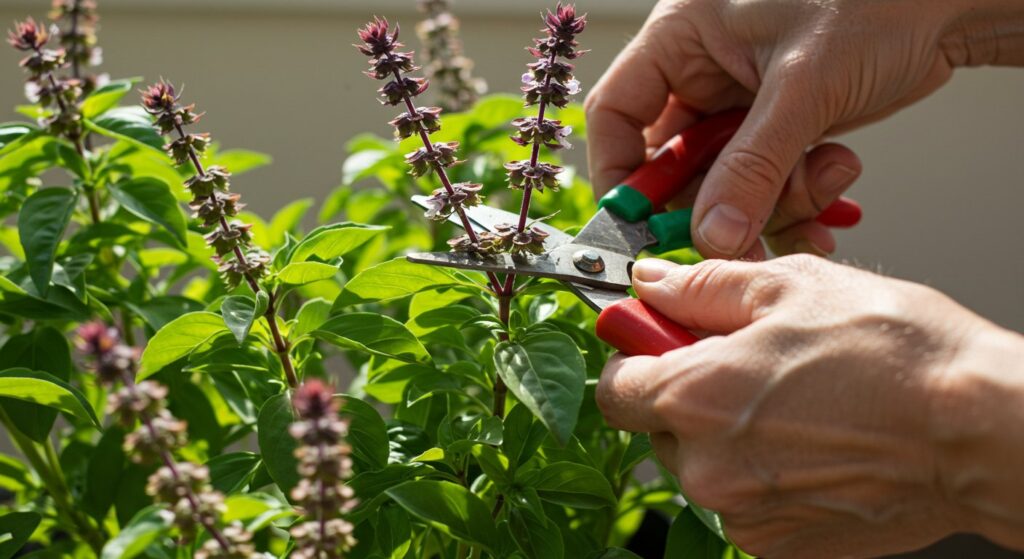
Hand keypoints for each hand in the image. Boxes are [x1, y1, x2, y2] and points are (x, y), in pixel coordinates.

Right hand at [585, 0, 1023, 258]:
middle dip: (711, 207)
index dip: (620, 173)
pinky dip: (794, 202)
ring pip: (723, 183)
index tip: (641, 225)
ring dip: (768, 205)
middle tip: (738, 242)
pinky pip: (763, 185)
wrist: (950, 4)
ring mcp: (741, 103)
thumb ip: (752, 167)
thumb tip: (712, 236)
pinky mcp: (778, 128)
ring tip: (820, 188)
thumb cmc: (877, 0)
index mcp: (682, 36)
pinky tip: (833, 196)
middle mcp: (702, 71)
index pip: (616, 113)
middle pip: (671, 162)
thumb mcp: (803, 85)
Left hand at [596, 256, 1023, 556]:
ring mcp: (743, 514)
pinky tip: (813, 445)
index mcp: (695, 398)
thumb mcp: (791, 286)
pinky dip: (762, 474)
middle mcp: (707, 468)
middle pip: (659, 426)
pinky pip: (743, 501)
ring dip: (728, 435)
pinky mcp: (779, 545)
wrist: (979, 432)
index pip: (615, 387)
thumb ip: (702, 287)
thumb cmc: (895, 354)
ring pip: (703, 465)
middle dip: (688, 393)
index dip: (636, 356)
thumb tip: (650, 284)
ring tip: (797, 404)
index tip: (662, 338)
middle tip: (749, 363)